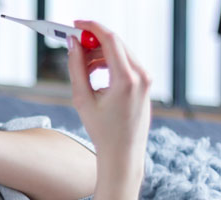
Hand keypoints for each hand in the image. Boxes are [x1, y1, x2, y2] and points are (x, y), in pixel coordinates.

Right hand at [67, 20, 151, 173]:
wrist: (123, 153)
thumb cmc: (102, 131)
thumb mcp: (82, 99)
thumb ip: (76, 68)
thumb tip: (73, 45)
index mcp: (126, 79)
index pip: (110, 39)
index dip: (91, 27)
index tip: (76, 24)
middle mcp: (141, 75)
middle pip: (116, 43)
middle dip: (93, 41)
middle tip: (74, 45)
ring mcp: (147, 79)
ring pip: (120, 52)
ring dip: (100, 54)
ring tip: (83, 70)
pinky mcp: (146, 83)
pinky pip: (126, 63)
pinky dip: (109, 63)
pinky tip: (95, 75)